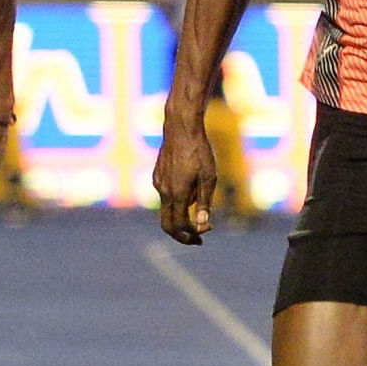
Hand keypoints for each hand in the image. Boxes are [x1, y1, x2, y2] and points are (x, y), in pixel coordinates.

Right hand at [154, 120, 216, 244]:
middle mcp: (163, 191)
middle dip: (182, 234)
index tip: (207, 230)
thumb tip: (203, 224)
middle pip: (167, 224)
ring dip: (183, 214)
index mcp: (177, 194)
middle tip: (198, 237)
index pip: (179, 226)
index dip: (192, 234)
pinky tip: (192, 185)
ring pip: (168, 209)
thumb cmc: (199, 151)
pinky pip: (166, 195)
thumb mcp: (209, 178)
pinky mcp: (157, 176)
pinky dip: (178, 200)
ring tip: (201, 196)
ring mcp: (158, 183)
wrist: (181, 128)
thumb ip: (204, 202)